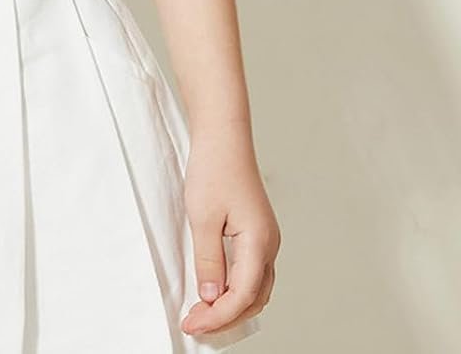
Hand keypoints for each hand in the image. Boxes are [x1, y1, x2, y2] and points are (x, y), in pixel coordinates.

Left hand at [178, 126, 278, 338]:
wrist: (224, 136)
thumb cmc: (213, 169)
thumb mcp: (202, 217)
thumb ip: (208, 261)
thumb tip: (211, 298)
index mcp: (259, 243)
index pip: (241, 297)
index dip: (216, 317)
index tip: (191, 325)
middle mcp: (269, 245)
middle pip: (253, 300)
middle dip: (225, 318)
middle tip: (194, 325)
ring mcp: (266, 239)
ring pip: (255, 289)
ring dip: (231, 307)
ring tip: (202, 314)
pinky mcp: (257, 232)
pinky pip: (252, 273)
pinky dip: (235, 290)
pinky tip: (215, 291)